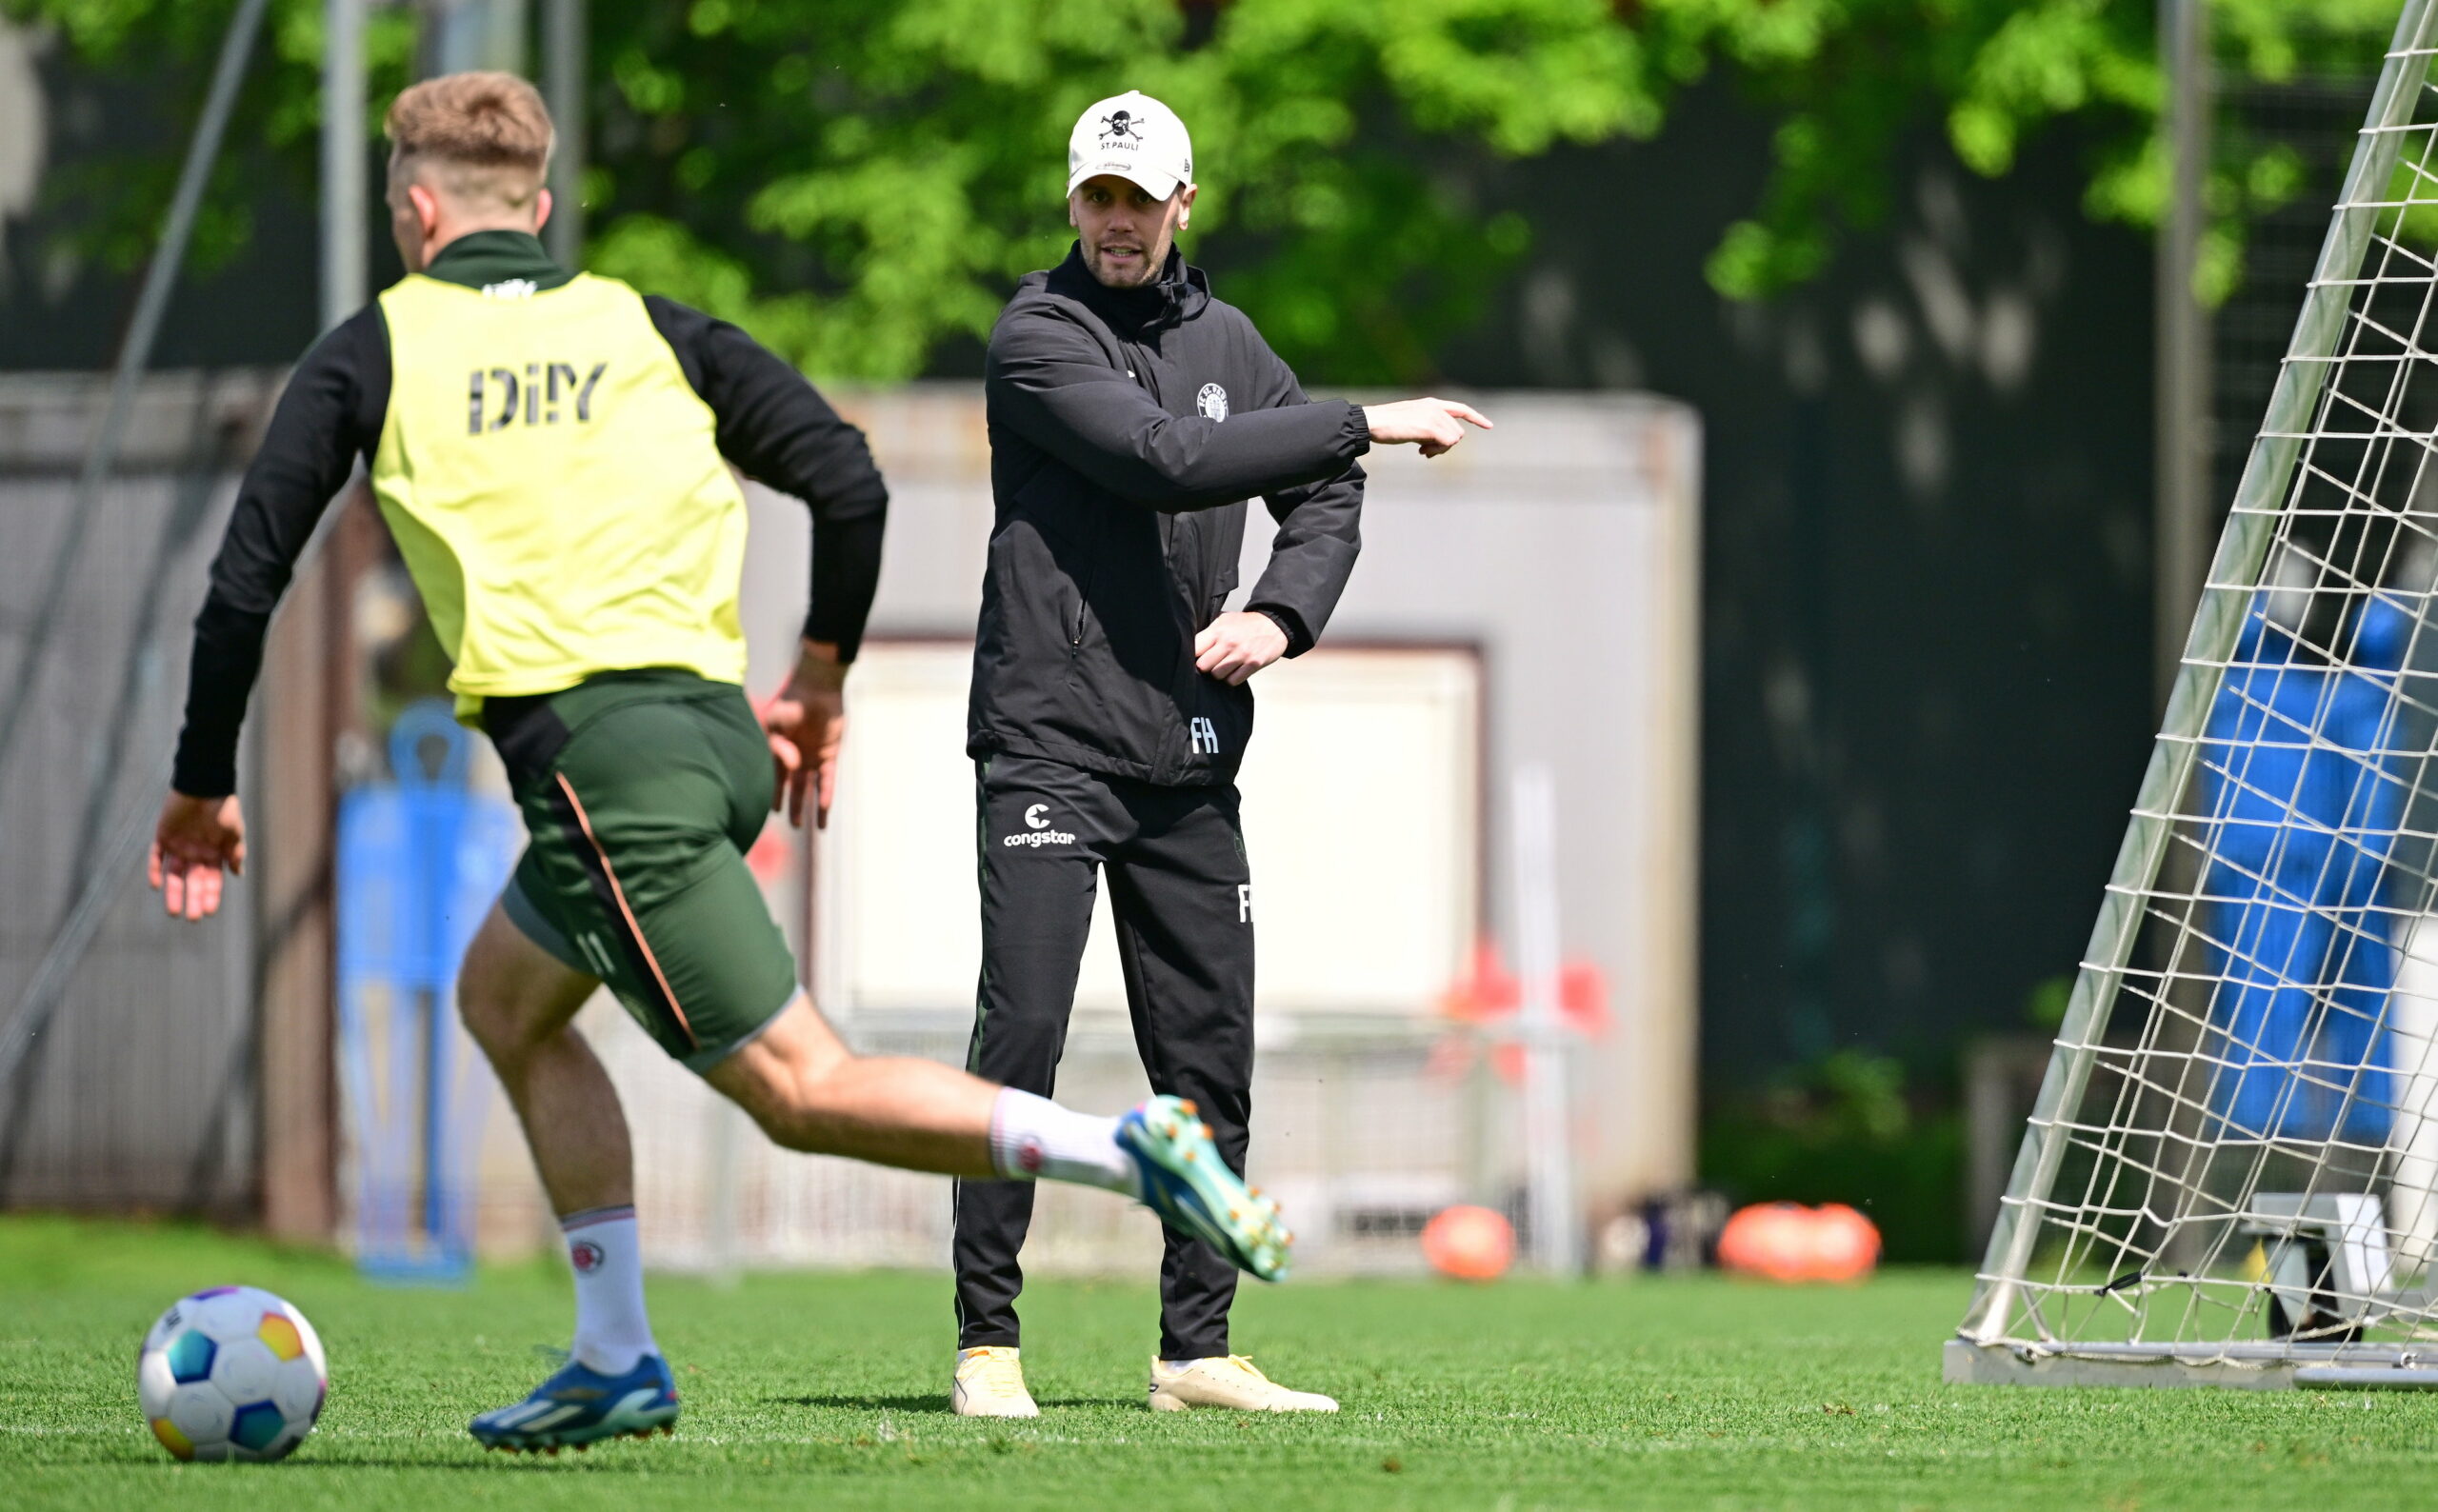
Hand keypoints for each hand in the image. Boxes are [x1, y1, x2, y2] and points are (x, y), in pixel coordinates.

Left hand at [150, 792, 244, 921]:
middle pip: (193, 881)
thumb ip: (235, 853)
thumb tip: (238, 875)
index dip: (211, 895)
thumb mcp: (234, 832)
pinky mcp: (162, 836)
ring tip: (173, 911)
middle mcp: (195, 852)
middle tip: (192, 918)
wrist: (203, 784)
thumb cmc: (223, 807)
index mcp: (214, 853)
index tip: (209, 911)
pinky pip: (155, 857)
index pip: (212, 880)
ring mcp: (178, 845)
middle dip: (193, 899)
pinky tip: (157, 885)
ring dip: (173, 892)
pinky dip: (155, 871)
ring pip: (174, 874)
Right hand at [763, 639, 848, 828]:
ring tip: (810, 828)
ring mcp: (812, 756)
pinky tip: (824, 809)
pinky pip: (828, 778)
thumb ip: (776, 746)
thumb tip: (793, 767)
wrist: (816, 687)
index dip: (771, 794)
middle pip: (792, 787)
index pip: (772, 777)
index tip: (769, 812)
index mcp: (777, 750)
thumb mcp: (773, 722)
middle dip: (791, 806)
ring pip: (810, 787)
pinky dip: (826, 794)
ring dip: (809, 806)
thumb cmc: (790, 701)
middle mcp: (795, 756)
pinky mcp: (830, 753)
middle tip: (792, 826)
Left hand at [1194, 611, 1289, 686]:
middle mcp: (1229, 643)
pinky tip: (1235, 671)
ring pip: (1217, 675)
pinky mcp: (1253, 664)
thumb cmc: (1246, 624)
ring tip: (1224, 666)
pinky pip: (1233, 681)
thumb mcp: (1225, 620)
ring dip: (1219, 673)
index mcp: (1219, 630)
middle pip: (1203, 666)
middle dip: (1205, 666)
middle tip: (1211, 663)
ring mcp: (1242, 654)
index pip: (1194, 649)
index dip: (1194, 655)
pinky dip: (1232, 678)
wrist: (1274, 624)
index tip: (1198, 656)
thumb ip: (1209, 632)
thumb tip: (1192, 646)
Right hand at [1362, 396, 1491, 457]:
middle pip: (1457, 432)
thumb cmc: (1387, 425)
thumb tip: (1439, 444)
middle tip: (1425, 451)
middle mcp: (1436, 407)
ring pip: (1454, 439)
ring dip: (1439, 450)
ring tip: (1421, 450)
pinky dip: (1436, 451)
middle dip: (1445, 445)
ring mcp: (1433, 416)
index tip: (1489, 426)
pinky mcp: (1430, 427)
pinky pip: (1447, 443)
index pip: (1461, 408)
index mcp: (1432, 403)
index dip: (1476, 418)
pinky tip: (1421, 451)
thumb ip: (1428, 427)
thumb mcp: (1412, 422)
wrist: (1372, 422)